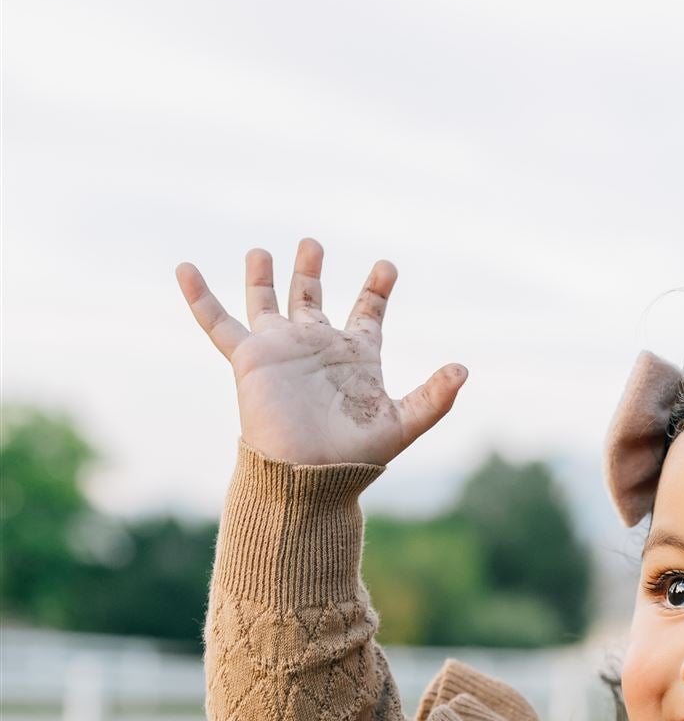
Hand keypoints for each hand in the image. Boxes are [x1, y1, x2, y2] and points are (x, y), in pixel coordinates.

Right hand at [174, 235, 466, 467]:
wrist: (308, 476)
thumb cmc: (355, 457)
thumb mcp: (402, 424)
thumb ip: (434, 398)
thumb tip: (463, 370)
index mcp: (354, 358)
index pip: (367, 313)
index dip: (376, 290)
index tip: (386, 267)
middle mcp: (316, 349)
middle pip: (312, 299)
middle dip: (311, 271)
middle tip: (314, 244)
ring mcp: (280, 350)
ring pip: (267, 303)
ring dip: (265, 276)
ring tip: (261, 250)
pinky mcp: (250, 359)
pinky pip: (218, 322)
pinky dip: (200, 296)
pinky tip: (183, 268)